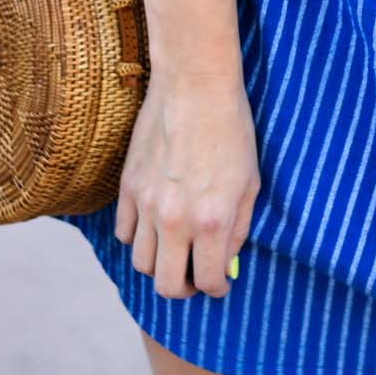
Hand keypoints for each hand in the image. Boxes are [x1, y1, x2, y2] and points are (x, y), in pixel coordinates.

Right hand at [114, 70, 260, 298]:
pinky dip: (138, 236)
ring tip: (174, 250)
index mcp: (213, 221)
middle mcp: (176, 220)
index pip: (207, 282)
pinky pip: (124, 232)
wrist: (196, 85)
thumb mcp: (250, 183)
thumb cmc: (232, 129)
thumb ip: (238, 229)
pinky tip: (154, 224)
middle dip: (184, 289)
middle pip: (167, 285)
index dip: (216, 289)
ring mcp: (147, 204)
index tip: (219, 284)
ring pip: (141, 263)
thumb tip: (225, 263)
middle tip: (194, 277)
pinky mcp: (128, 186)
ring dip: (160, 264)